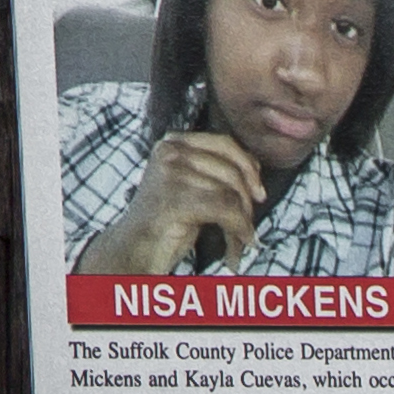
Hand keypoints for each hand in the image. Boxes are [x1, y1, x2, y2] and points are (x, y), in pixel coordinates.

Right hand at [77, 129, 272, 275]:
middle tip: (250, 224)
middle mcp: (170, 152)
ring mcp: (171, 174)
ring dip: (242, 221)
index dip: (248, 167)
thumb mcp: (191, 185)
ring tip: (238, 240)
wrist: (134, 250)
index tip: (259, 192)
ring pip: (231, 193)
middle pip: (231, 170)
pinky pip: (225, 209)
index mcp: (172, 143)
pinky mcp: (175, 199)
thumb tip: (254, 167)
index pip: (224, 143)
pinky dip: (238, 228)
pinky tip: (239, 244)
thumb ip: (214, 171)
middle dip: (247, 201)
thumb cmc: (166, 222)